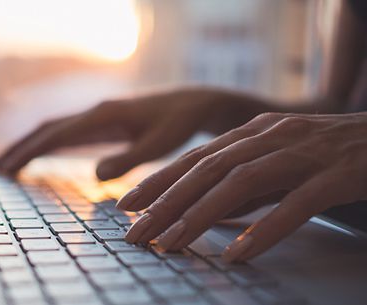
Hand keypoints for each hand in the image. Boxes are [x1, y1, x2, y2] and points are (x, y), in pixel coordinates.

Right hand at [0, 87, 269, 178]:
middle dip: (22, 148)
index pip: (57, 134)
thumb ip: (130, 159)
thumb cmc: (179, 124)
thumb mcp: (160, 144)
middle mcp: (96, 112)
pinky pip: (69, 133)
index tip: (8, 167)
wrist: (193, 104)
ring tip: (9, 164)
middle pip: (48, 129)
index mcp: (104, 116)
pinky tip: (42, 155)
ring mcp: (98, 116)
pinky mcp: (104, 123)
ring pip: (55, 129)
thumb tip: (95, 175)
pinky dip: (49, 144)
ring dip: (31, 146)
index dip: (30, 151)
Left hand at [118, 112, 366, 261]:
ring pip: (241, 183)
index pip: (195, 158)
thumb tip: (202, 209)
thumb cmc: (326, 153)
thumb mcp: (275, 162)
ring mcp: (303, 153)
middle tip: (136, 231)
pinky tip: (239, 254)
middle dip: (167, 202)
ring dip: (201, 215)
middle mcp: (271, 136)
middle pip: (208, 169)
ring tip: (171, 243)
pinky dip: (265, 229)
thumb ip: (242, 182)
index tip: (127, 205)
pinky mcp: (336, 174)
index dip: (158, 181)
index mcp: (253, 132)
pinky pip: (295, 204)